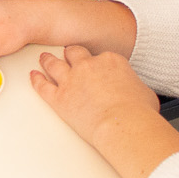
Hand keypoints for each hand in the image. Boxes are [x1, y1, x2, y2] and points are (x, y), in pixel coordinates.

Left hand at [32, 45, 178, 177]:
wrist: (124, 124)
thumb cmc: (138, 112)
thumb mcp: (144, 91)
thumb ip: (133, 86)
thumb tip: (135, 93)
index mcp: (110, 61)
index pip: (99, 56)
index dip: (95, 61)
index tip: (94, 65)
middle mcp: (88, 66)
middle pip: (74, 53)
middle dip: (69, 53)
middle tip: (66, 53)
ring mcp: (71, 80)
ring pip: (54, 64)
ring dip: (47, 61)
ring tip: (43, 59)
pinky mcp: (59, 98)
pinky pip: (42, 86)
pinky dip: (36, 80)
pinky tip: (34, 77)